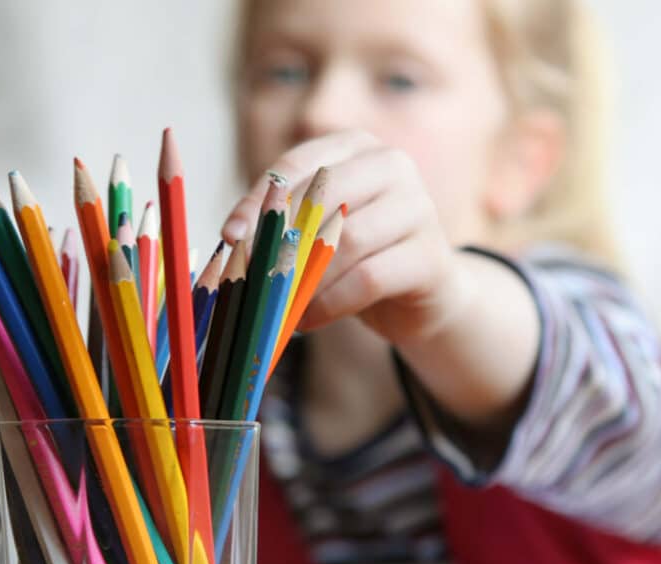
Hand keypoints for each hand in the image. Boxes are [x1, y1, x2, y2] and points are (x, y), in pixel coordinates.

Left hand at [222, 130, 463, 345]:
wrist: (421, 293)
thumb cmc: (356, 255)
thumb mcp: (317, 229)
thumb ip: (281, 223)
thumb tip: (234, 239)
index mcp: (357, 146)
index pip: (296, 165)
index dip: (258, 201)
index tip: (230, 236)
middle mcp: (392, 165)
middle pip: (323, 196)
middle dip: (280, 240)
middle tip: (252, 276)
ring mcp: (418, 208)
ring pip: (345, 240)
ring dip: (304, 278)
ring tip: (280, 305)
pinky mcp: (430, 256)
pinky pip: (367, 279)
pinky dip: (329, 304)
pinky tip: (308, 319)